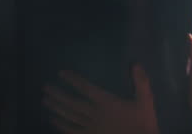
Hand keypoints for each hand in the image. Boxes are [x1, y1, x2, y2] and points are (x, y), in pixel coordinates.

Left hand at [42, 64, 158, 133]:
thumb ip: (141, 82)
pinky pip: (72, 131)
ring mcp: (91, 128)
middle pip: (73, 103)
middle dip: (58, 94)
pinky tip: (53, 120)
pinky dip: (61, 126)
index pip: (86, 88)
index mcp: (107, 103)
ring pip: (70, 117)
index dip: (73, 80)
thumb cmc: (144, 122)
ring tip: (45, 100)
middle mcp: (96, 115)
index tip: (61, 73)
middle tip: (45, 87)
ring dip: (56, 108)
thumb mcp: (146, 101)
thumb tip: (135, 63)